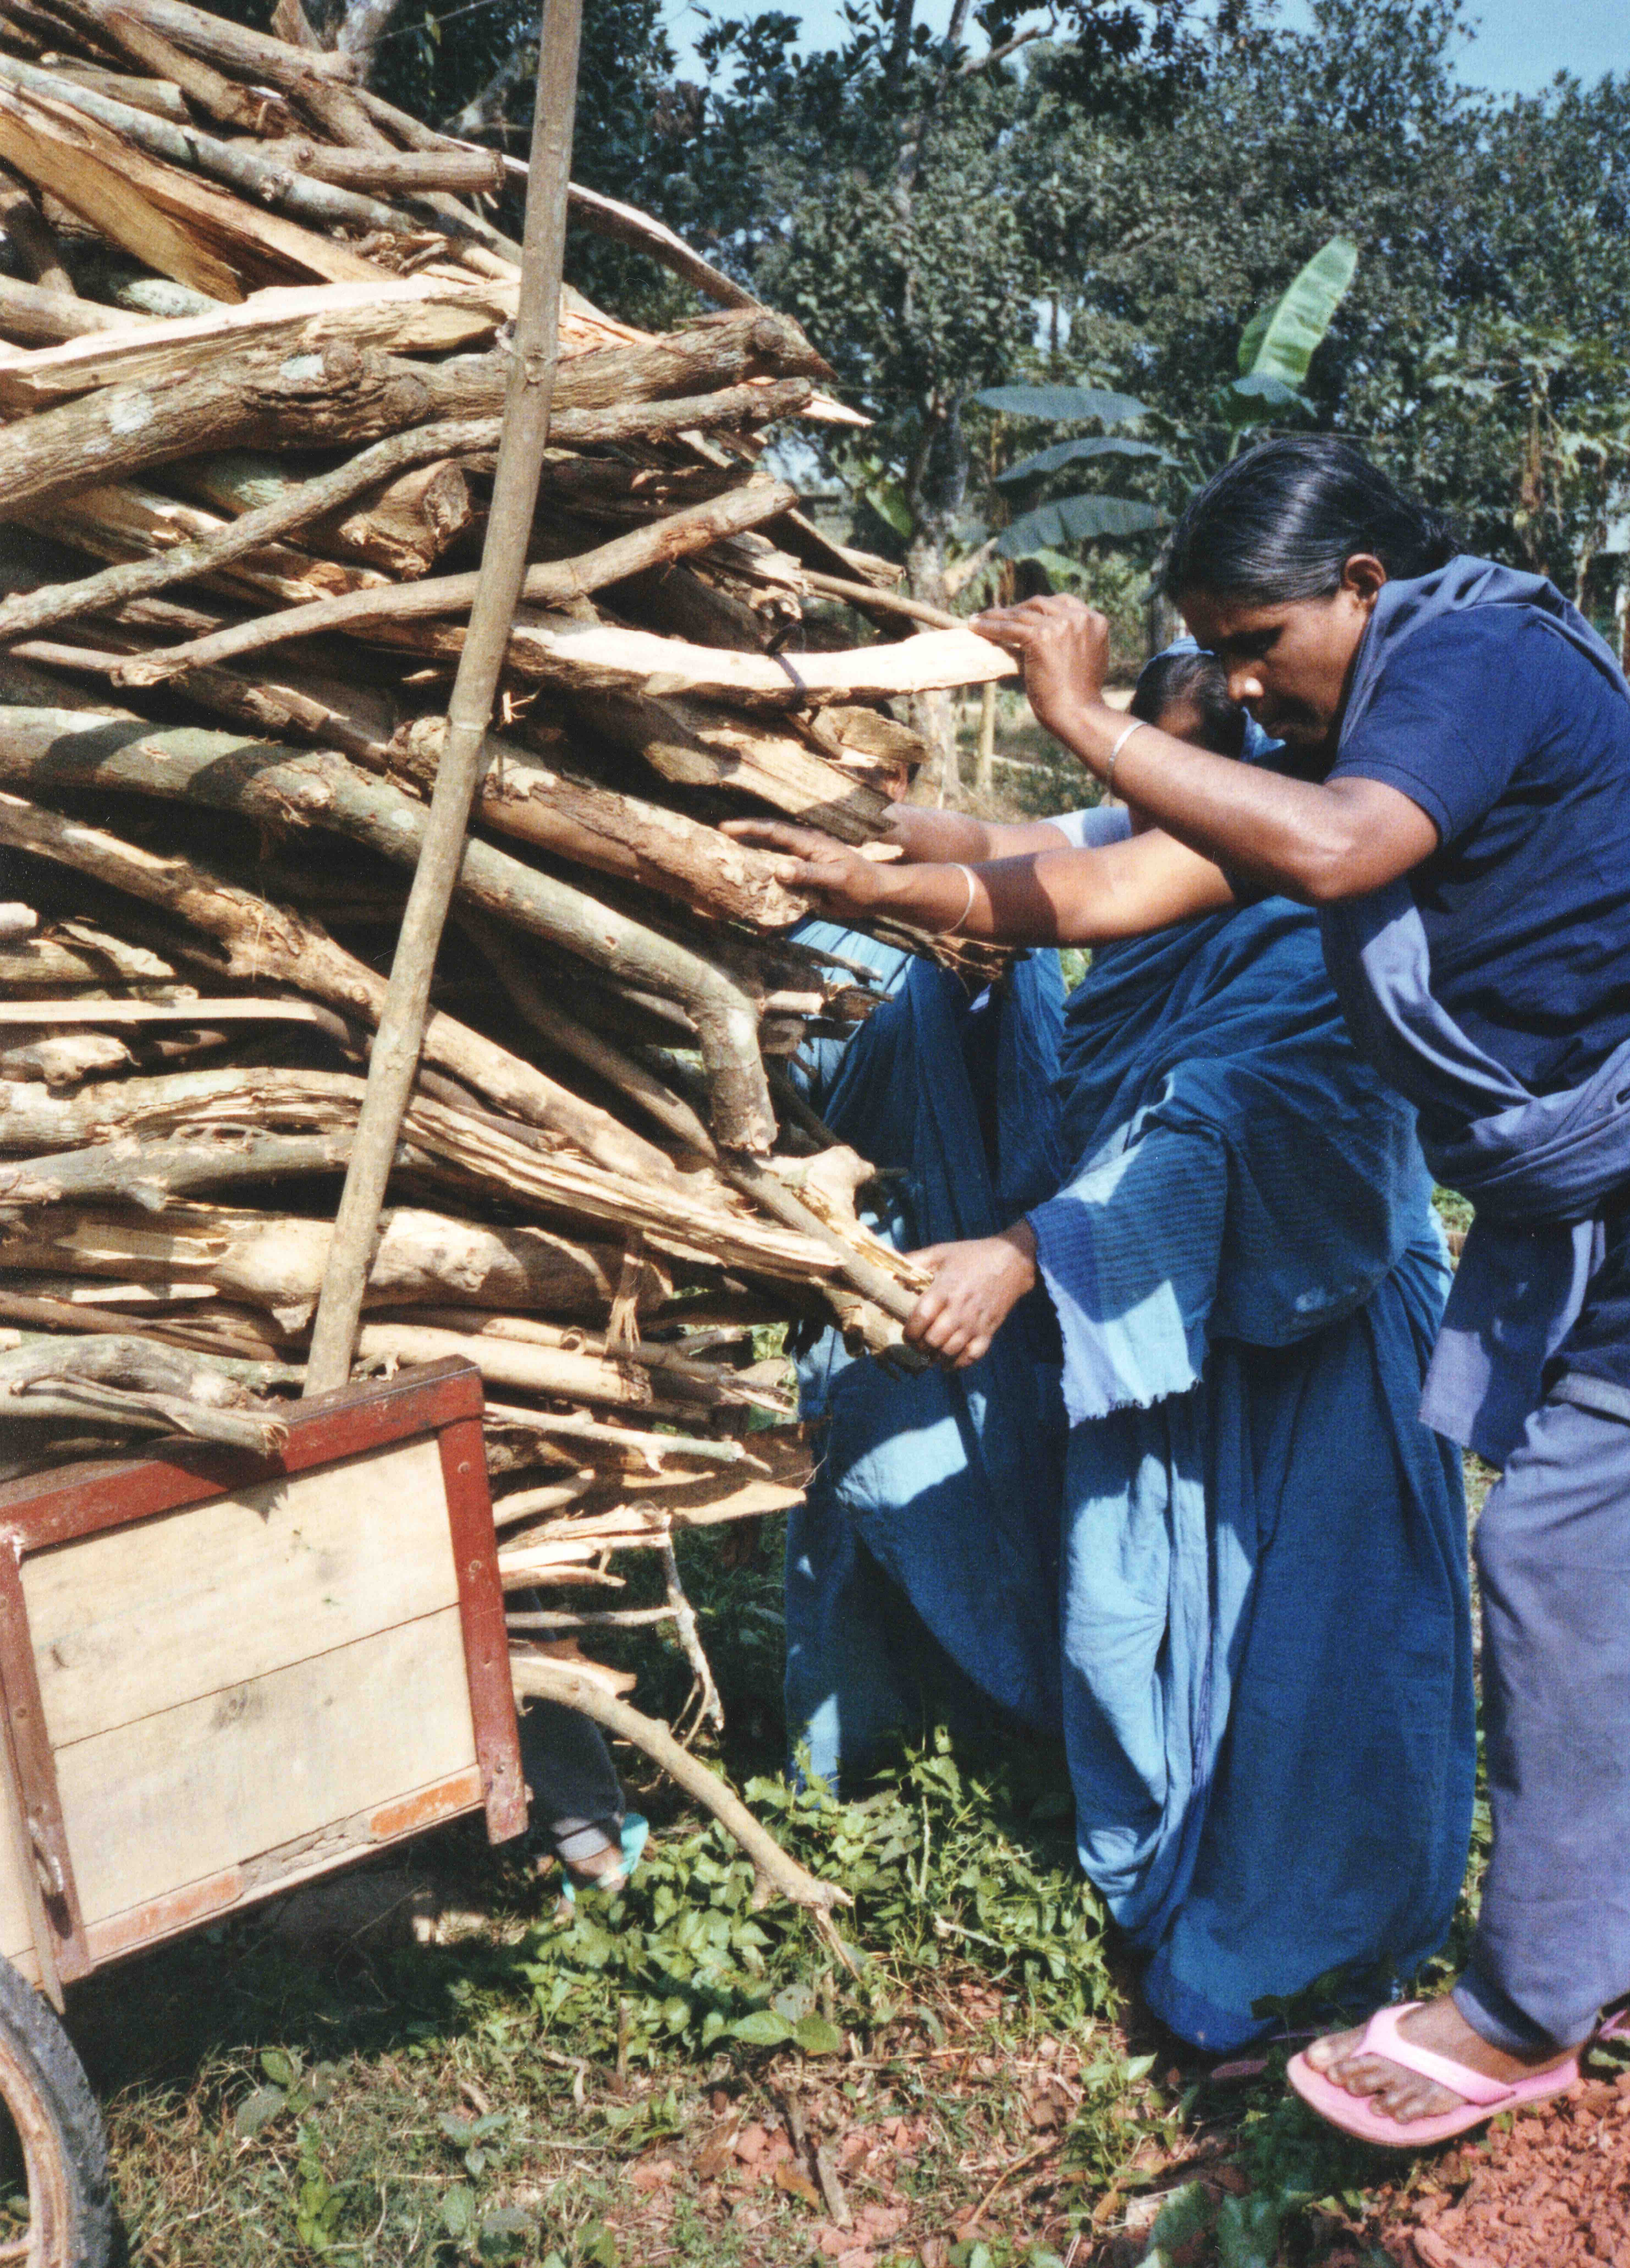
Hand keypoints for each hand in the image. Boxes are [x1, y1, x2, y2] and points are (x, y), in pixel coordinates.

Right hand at [719, 818, 891, 918]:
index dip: (749, 828)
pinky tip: (755, 912)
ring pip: (769, 864)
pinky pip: (779, 887)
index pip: (773, 831)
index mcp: (809, 843)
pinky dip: (766, 896)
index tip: (725, 828)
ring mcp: (800, 867)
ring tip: (726, 872)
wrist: (875, 896)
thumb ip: (810, 873)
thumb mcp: (838, 878)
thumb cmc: (861, 882)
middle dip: (741, 843)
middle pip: (765, 843)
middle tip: (716, 845)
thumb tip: (779, 869)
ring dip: (750, 867)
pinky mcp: (801, 884)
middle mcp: (800, 851)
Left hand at [903, 1225, 1037, 1368]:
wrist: (1012, 1260)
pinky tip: (949, 1363)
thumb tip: (888, 1269)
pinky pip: (973, 1356)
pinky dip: (959, 1364)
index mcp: (945, 1289)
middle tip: (917, 1344)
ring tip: (929, 1354)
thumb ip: (915, 1260)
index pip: (921, 1318)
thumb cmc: (972, 1256)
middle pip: (934, 1339)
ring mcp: (976, 1322)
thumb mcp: (941, 1252)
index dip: (910, 1330)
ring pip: (951, 1351)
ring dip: (936, 1357)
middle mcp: (960, 1309)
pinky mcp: (989, 1330)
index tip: (907, 1333)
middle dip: (921, 1346)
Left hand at [972, 596, 1110, 745]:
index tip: (1025, 612)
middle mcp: (1080, 618)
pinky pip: (1009, 628)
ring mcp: (1061, 625)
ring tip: (979, 619)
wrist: (1078, 712)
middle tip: (999, 615)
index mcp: (1096, 621)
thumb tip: (1056, 637)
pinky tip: (975, 626)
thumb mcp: (1086, 657)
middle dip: (1018, 609)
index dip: (1040, 608)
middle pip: (1041, 604)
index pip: (1063, 603)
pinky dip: (989, 626)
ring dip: (997, 615)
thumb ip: (1075, 639)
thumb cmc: (1080, 695)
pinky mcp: (1041, 636)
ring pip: (1021, 615)